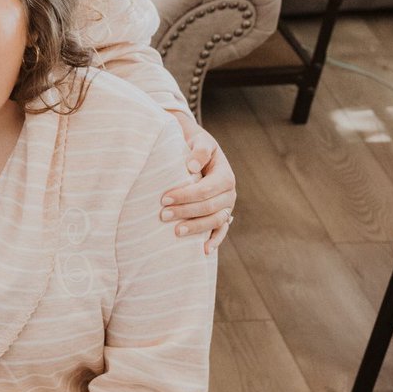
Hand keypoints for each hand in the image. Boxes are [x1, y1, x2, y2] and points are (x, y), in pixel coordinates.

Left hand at [162, 118, 235, 253]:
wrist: (199, 151)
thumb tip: (191, 166)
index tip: (164, 199)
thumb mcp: (200, 141)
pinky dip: (215, 240)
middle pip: (209, 207)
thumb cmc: (196, 146)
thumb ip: (199, 150)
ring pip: (215, 221)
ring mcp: (227, 206)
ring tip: (175, 232)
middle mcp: (229, 193)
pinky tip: (204, 251)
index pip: (206, 190)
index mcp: (225, 176)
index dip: (185, 196)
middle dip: (186, 212)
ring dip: (196, 228)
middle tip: (163, 215)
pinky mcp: (222, 215)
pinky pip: (221, 230)